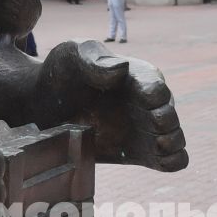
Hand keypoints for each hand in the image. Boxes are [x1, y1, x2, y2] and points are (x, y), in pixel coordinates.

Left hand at [39, 38, 187, 171]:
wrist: (41, 105)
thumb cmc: (60, 73)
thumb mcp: (73, 55)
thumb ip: (95, 60)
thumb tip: (122, 69)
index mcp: (138, 77)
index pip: (156, 88)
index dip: (155, 97)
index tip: (144, 102)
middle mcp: (146, 104)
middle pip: (170, 114)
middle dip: (167, 121)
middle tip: (154, 127)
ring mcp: (143, 129)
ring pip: (175, 138)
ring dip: (173, 142)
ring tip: (159, 145)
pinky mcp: (137, 153)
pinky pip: (168, 160)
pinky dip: (172, 161)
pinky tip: (161, 160)